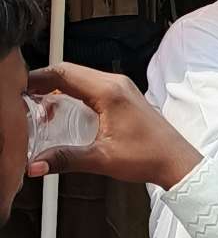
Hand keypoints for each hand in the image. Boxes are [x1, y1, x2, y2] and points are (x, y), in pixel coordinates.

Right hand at [27, 63, 201, 190]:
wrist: (177, 162)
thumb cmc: (149, 157)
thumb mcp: (101, 159)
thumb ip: (65, 159)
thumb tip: (37, 165)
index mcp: (109, 91)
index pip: (63, 73)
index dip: (37, 79)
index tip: (21, 90)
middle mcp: (116, 84)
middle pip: (70, 72)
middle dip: (45, 84)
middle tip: (26, 101)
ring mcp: (122, 88)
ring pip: (81, 79)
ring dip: (60, 90)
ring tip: (43, 110)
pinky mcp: (125, 97)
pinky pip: (93, 87)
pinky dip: (76, 95)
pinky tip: (67, 114)